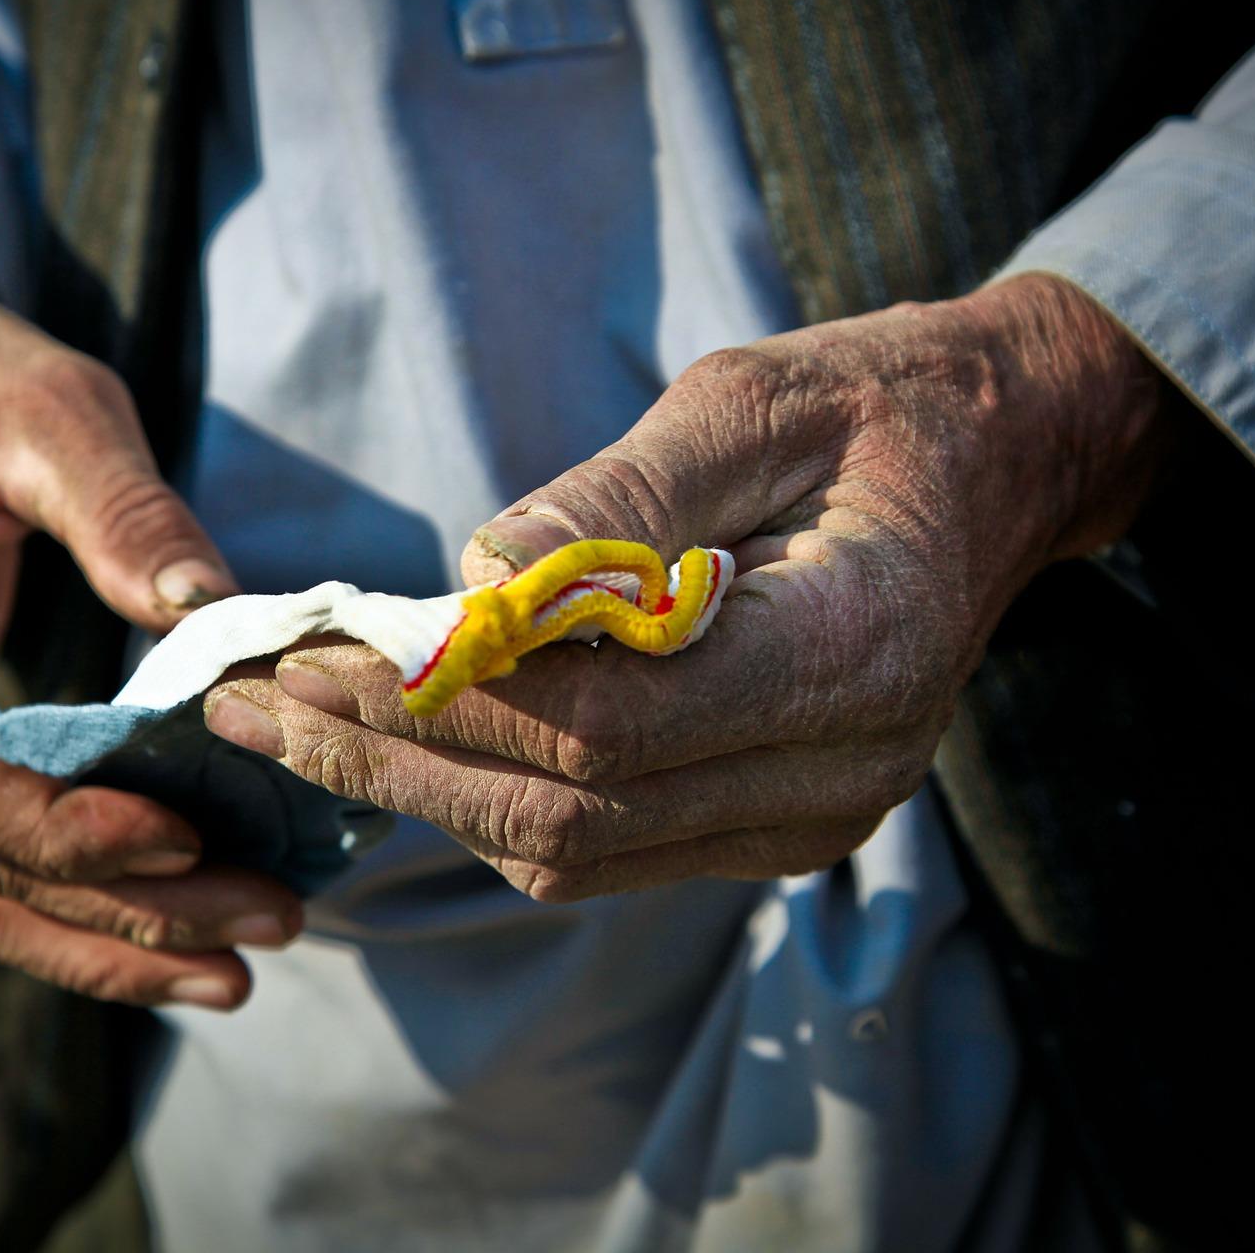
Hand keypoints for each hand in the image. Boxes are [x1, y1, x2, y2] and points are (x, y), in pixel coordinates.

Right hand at [0, 253, 300, 1006]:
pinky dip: (68, 916)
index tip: (182, 836)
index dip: (54, 825)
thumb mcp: (54, 403)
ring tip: (238, 972)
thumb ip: (126, 509)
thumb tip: (216, 615)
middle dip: (121, 907)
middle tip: (269, 922)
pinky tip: (170, 942)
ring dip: (100, 945)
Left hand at [203, 275, 1175, 899]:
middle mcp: (838, 770)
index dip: (449, 698)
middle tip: (254, 701)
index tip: (317, 649)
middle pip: (572, 812)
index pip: (611, 722)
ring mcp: (810, 819)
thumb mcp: (752, 402)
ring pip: (575, 852)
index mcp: (852, 653)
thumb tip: (474, 570)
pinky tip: (399, 743)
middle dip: (397, 759)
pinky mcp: (775, 827)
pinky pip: (605, 846)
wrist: (999, 465)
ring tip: (293, 721)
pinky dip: (490, 799)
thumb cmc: (877, 408)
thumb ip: (621, 500)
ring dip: (422, 791)